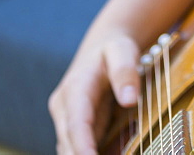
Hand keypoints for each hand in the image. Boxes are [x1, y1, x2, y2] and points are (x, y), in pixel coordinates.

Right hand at [49, 31, 141, 154]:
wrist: (101, 49)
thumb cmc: (113, 50)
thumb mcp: (122, 51)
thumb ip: (125, 72)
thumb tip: (129, 98)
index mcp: (75, 88)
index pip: (76, 123)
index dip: (82, 147)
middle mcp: (64, 107)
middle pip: (69, 142)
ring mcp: (66, 120)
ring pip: (70, 149)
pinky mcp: (73, 129)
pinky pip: (79, 149)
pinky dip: (92, 154)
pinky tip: (114, 153)